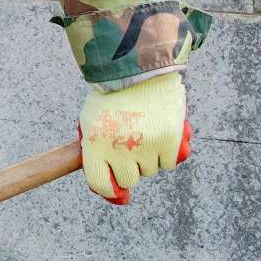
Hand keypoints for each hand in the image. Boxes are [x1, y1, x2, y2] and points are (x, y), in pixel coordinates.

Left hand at [79, 70, 191, 203]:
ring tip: (142, 133)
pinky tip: (158, 134)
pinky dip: (165, 153)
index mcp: (94, 144)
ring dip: (147, 159)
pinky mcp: (169, 140)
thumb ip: (95, 153)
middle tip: (129, 148)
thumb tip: (111, 191)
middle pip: (128, 180)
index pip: (99, 184)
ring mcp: (146, 146)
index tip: (114, 188)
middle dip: (129, 169)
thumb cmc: (111, 97)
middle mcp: (119, 149)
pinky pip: (168, 163)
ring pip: (150, 172)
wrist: (138, 69)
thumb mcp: (90, 122)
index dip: (107, 189)